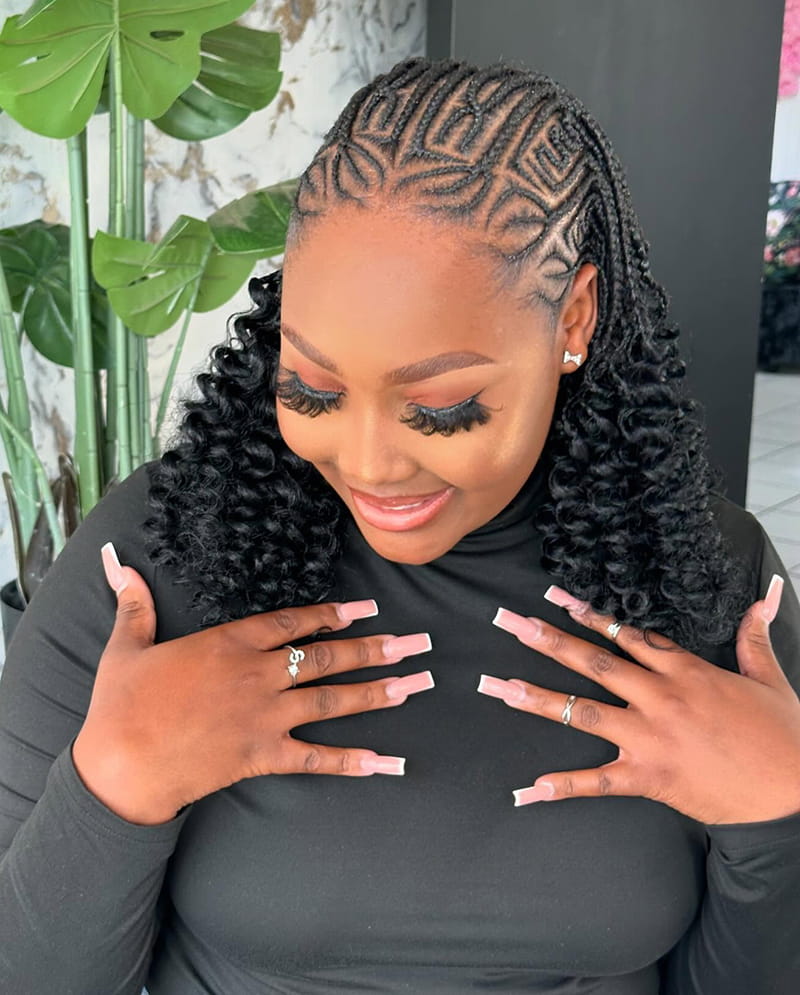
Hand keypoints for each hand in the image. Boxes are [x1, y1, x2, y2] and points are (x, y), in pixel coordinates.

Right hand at [72, 543, 432, 825]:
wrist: (120, 767)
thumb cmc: (121, 705)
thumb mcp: (127, 646)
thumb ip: (134, 603)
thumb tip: (116, 561)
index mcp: (229, 643)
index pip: (292, 621)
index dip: (332, 614)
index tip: (366, 609)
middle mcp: (258, 674)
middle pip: (327, 657)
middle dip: (376, 648)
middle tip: (418, 643)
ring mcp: (265, 716)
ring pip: (332, 699)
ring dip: (378, 691)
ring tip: (416, 685)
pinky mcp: (263, 755)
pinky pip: (317, 758)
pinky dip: (353, 762)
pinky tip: (387, 762)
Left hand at [479, 576, 799, 824]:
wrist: (796, 794)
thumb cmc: (784, 736)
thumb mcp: (770, 678)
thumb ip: (754, 635)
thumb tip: (765, 594)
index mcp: (686, 671)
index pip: (628, 636)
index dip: (589, 615)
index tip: (556, 599)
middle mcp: (661, 698)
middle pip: (594, 662)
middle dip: (547, 640)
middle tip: (508, 624)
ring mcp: (651, 738)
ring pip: (585, 712)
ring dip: (539, 698)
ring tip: (500, 686)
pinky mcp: (650, 778)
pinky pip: (599, 781)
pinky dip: (563, 785)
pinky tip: (528, 788)